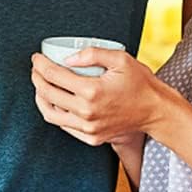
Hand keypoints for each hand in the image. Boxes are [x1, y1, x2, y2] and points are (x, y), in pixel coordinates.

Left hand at [30, 48, 165, 146]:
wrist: (155, 111)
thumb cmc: (140, 83)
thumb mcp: (120, 59)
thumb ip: (92, 54)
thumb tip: (66, 58)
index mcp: (91, 91)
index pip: (54, 75)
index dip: (40, 65)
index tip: (37, 58)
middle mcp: (86, 112)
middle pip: (47, 94)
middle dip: (37, 78)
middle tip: (37, 69)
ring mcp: (88, 128)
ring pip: (50, 114)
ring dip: (41, 97)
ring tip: (41, 85)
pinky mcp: (91, 138)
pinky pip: (64, 125)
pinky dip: (54, 112)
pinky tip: (56, 101)